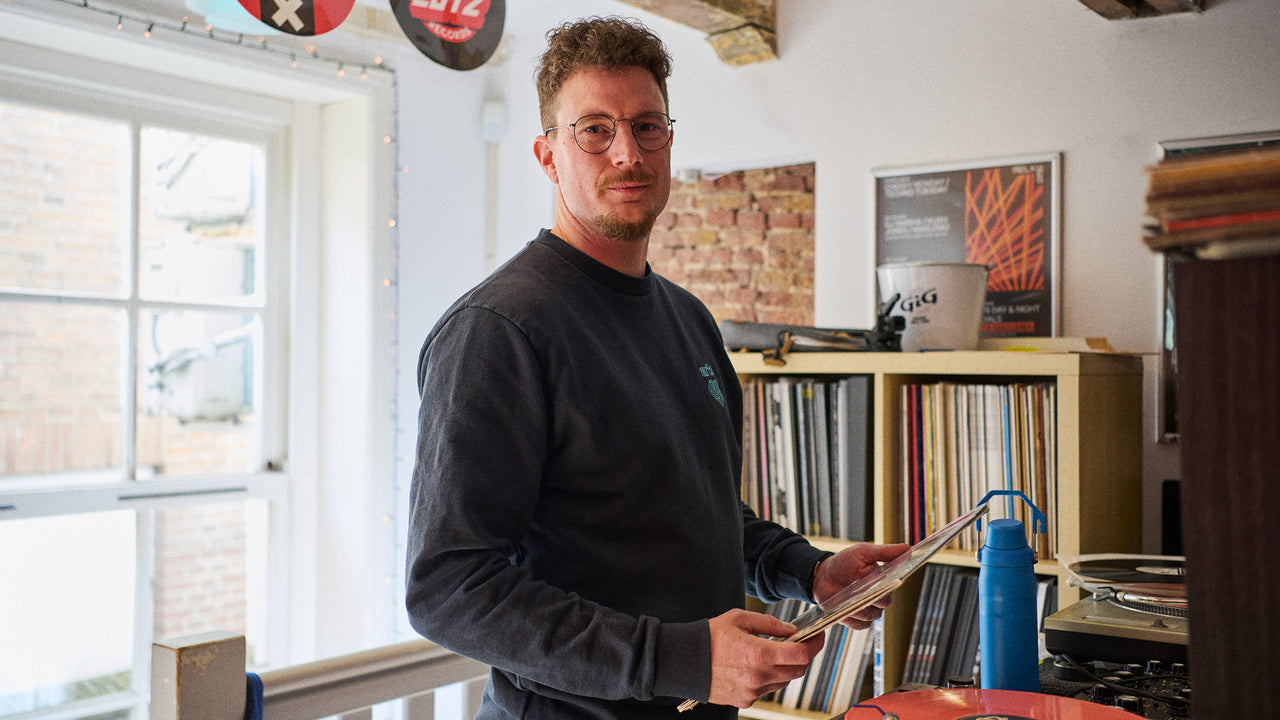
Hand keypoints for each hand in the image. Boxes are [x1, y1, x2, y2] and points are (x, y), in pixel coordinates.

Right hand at [706, 608, 824, 707]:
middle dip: (804, 656)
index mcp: (757, 653)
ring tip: (774, 652)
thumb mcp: (738, 618)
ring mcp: (752, 691)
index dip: (815, 645)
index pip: (800, 655)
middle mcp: (757, 676)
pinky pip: (767, 689)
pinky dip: (769, 677)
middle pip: (797, 670)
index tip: (818, 636)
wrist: (683, 662)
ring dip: (785, 667)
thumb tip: (790, 630)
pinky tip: (757, 665)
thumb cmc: (708, 638)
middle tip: (801, 643)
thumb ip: (768, 623)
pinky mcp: (745, 700)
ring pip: (783, 681)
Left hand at [812, 543, 910, 629]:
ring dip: (860, 606)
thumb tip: (907, 548)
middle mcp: (880, 597)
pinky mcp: (858, 621)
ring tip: (847, 596)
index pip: (894, 584)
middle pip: (884, 602)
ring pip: (873, 615)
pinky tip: (843, 608)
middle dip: (873, 595)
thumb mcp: (863, 552)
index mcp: (884, 580)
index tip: (880, 579)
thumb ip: (884, 552)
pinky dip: (852, 618)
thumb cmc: (844, 562)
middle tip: (859, 586)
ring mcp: (869, 611)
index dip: (890, 583)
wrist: (822, 577)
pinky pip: (861, 625)